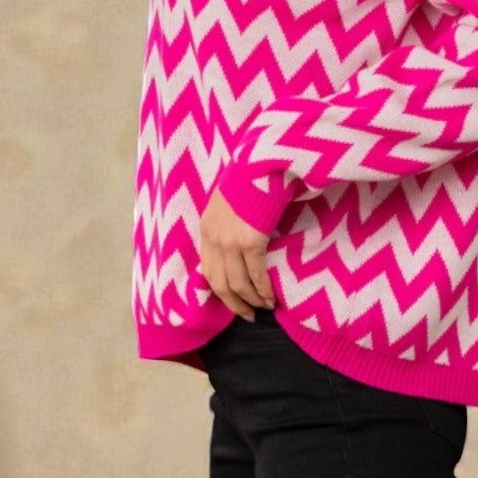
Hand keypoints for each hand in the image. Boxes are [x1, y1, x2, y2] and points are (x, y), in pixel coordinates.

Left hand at [199, 186, 274, 320]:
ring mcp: (231, 240)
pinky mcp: (251, 240)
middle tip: (248, 315)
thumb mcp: (229, 201)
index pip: (207, 269)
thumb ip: (229, 222)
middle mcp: (214, 238)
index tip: (233, 301)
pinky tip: (271, 297)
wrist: (263, 162)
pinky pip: (256, 274)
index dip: (220, 290)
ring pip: (238, 283)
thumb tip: (239, 244)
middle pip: (219, 283)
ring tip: (264, 307)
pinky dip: (263, 289)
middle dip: (234, 303)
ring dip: (252, 300)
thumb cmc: (252, 177)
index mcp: (206, 228)